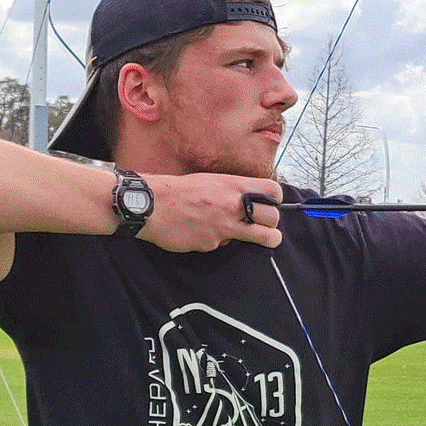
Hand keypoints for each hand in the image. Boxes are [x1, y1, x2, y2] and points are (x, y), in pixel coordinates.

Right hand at [139, 174, 283, 251]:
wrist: (150, 204)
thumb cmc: (178, 190)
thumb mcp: (211, 180)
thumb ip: (231, 191)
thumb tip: (247, 201)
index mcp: (233, 185)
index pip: (272, 191)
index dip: (275, 200)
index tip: (270, 205)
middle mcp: (233, 205)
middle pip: (273, 218)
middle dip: (273, 224)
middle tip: (266, 226)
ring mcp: (225, 226)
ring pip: (262, 237)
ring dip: (266, 239)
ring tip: (265, 239)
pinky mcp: (212, 243)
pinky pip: (224, 244)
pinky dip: (217, 241)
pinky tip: (202, 233)